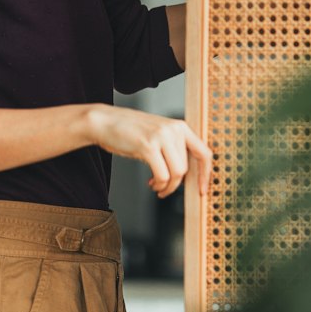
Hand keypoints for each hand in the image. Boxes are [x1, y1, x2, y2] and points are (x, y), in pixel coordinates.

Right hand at [86, 104, 211, 197]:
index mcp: (180, 127)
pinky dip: (159, 185)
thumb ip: (173, 148)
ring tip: (157, 187)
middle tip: (164, 188)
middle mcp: (174, 129)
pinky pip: (162, 175)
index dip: (206, 174)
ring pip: (177, 173)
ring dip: (167, 187)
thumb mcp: (158, 135)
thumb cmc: (130, 131)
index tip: (202, 189)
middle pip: (186, 168)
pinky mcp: (148, 146)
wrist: (105, 122)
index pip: (204, 152)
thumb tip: (186, 173)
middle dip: (176, 184)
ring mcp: (161, 136)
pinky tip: (151, 184)